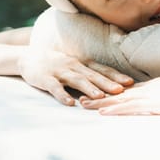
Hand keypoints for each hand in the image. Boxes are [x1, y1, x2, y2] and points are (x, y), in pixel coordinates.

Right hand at [18, 47, 133, 105]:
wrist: (29, 56)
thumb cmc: (58, 63)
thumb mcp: (76, 65)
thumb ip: (91, 72)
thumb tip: (113, 82)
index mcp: (83, 63)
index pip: (102, 69)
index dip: (116, 75)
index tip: (130, 82)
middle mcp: (74, 66)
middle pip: (93, 75)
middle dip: (107, 82)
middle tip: (120, 90)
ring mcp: (60, 72)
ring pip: (77, 80)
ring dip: (89, 89)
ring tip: (100, 97)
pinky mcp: (45, 79)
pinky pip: (55, 87)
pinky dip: (62, 95)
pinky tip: (70, 103)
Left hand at [80, 73, 159, 114]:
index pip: (131, 89)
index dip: (112, 92)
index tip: (97, 93)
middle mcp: (153, 86)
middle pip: (120, 92)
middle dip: (99, 95)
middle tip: (80, 98)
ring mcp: (154, 94)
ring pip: (120, 99)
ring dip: (100, 102)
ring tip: (82, 105)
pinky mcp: (158, 104)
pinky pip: (131, 107)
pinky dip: (114, 109)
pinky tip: (102, 112)